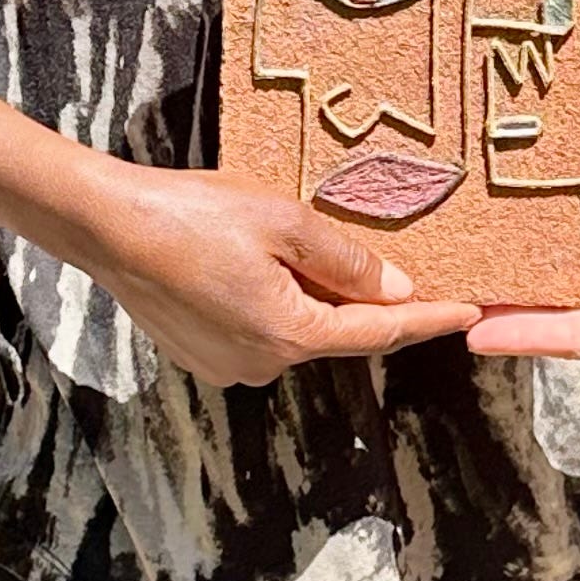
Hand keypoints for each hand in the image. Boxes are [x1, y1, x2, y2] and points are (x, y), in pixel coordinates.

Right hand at [88, 168, 475, 392]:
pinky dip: (276, 305)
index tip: (472, 310)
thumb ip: (347, 260)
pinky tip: (260, 266)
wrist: (107, 227)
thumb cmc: (193, 215)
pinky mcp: (204, 356)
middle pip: (338, 333)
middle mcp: (265, 363)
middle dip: (368, 303)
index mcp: (291, 333)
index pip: (381, 332)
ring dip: (313, 299)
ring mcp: (231, 366)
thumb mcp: (284, 221)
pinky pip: (261, 332)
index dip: (430, 318)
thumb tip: (398, 288)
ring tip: (305, 251)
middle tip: (402, 265)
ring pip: (297, 331)